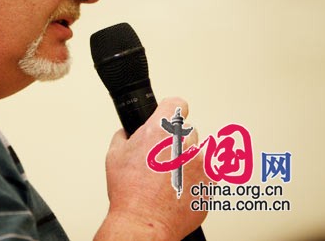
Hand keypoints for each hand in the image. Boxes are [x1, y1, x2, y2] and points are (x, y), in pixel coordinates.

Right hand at [95, 97, 207, 240]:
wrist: (144, 221)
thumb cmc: (129, 192)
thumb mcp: (114, 155)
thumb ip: (125, 135)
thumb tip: (129, 132)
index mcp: (160, 130)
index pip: (177, 103)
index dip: (171, 109)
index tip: (170, 114)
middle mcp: (184, 142)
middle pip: (187, 130)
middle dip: (176, 141)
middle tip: (162, 158)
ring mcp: (200, 162)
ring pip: (197, 152)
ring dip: (187, 159)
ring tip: (170, 176)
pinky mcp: (210, 182)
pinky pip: (206, 173)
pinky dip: (195, 178)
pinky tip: (178, 188)